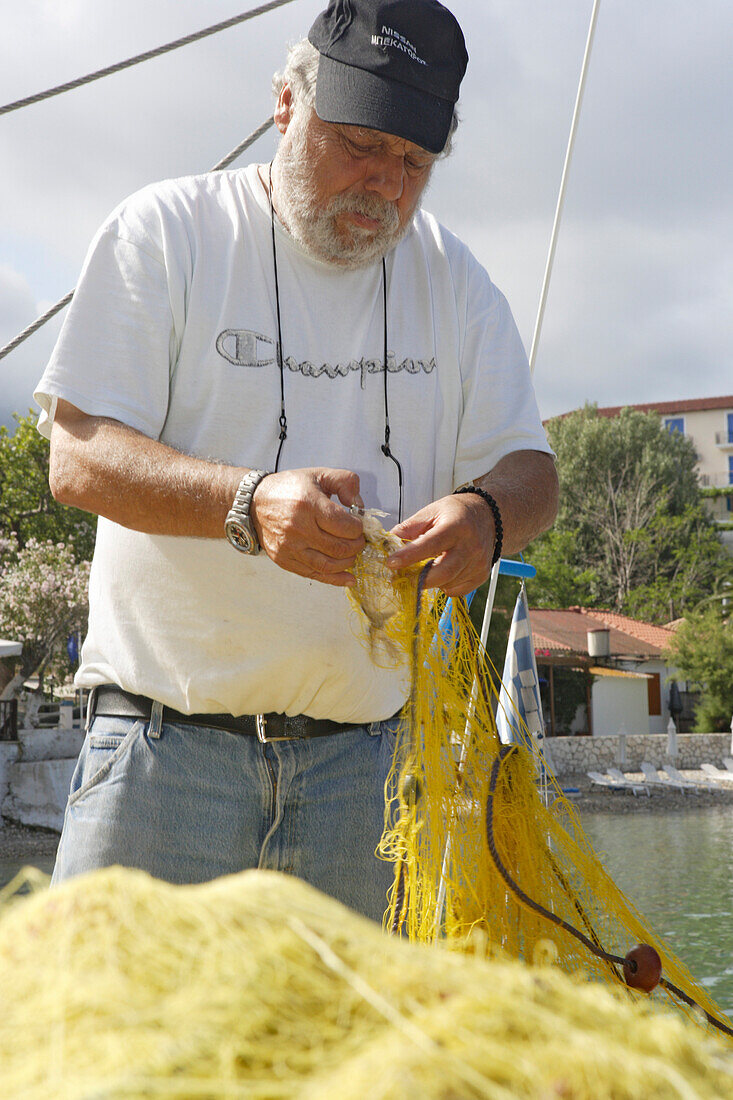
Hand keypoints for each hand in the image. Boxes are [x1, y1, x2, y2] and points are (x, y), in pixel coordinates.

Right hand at [250, 468, 364, 586]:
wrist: (255, 502)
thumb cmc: (288, 488)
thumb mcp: (319, 474)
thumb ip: (346, 483)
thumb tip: (360, 507)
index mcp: (308, 505)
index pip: (345, 526)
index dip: (359, 528)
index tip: (359, 525)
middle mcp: (298, 528)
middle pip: (340, 548)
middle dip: (357, 546)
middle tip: (359, 540)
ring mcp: (290, 547)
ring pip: (329, 565)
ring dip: (348, 562)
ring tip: (352, 554)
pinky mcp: (284, 560)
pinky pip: (314, 574)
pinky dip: (335, 579)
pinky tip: (348, 577)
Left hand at [385, 493, 494, 596]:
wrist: (487, 516)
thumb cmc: (456, 513)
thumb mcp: (430, 512)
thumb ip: (408, 528)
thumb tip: (387, 545)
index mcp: (456, 526)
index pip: (430, 545)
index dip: (409, 556)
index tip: (391, 563)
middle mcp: (470, 545)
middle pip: (443, 572)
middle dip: (419, 579)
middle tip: (403, 577)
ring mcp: (478, 562)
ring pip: (448, 583)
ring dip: (431, 581)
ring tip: (424, 569)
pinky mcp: (481, 574)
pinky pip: (457, 590)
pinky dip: (444, 586)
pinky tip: (441, 572)